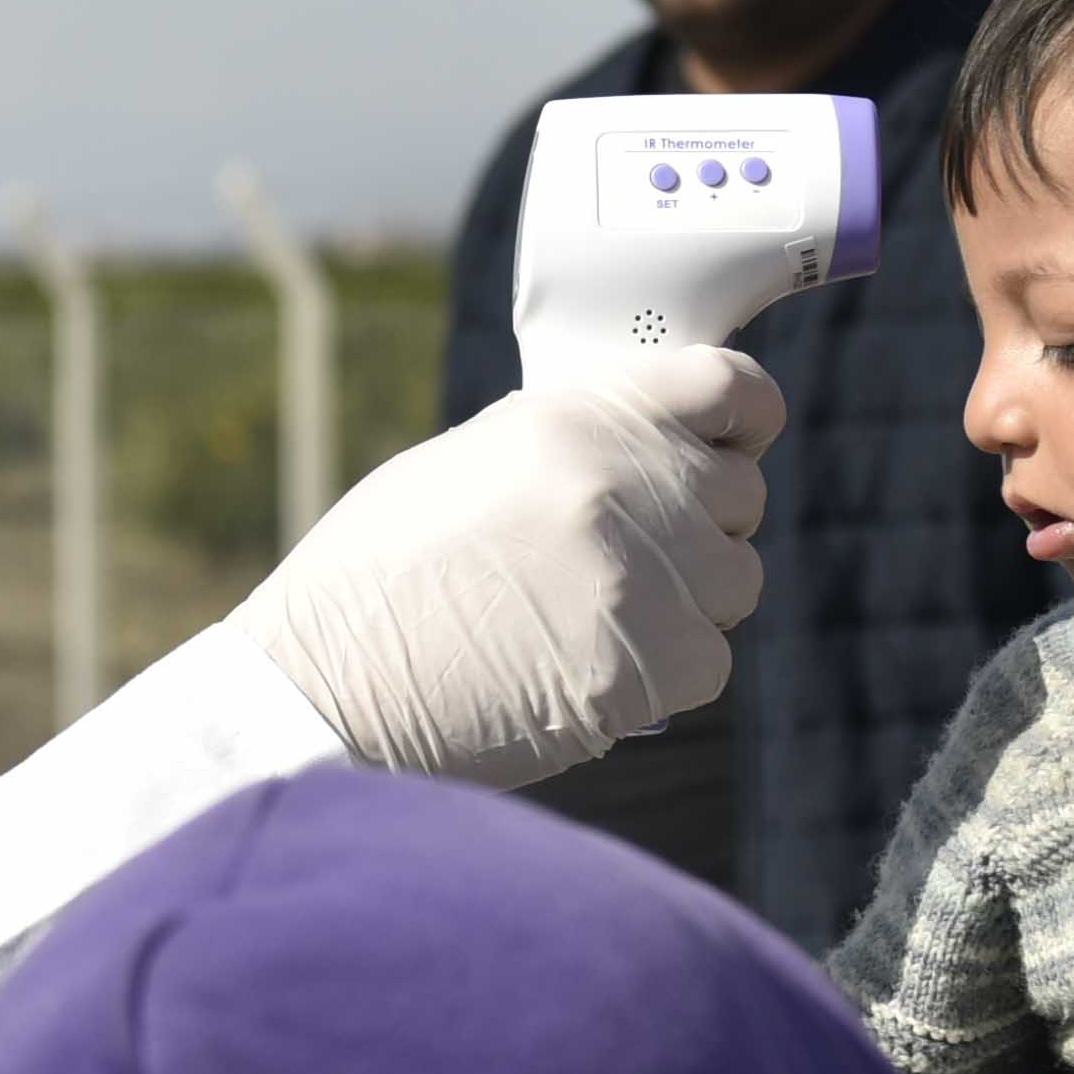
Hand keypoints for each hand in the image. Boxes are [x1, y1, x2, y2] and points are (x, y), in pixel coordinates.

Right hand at [227, 352, 777, 786]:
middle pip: (740, 493)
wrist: (329, 686)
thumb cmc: (381, 576)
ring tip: (603, 618)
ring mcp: (648, 579)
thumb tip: (652, 453)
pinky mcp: (653, 668)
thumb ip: (574, 446)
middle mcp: (627, 487)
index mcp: (578, 420)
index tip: (738, 437)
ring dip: (690, 598)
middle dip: (703, 521)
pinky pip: (711, 659)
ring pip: (737, 580)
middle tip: (638, 553)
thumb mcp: (471, 463)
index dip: (744, 416)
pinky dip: (669, 671)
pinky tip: (597, 669)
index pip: (728, 386)